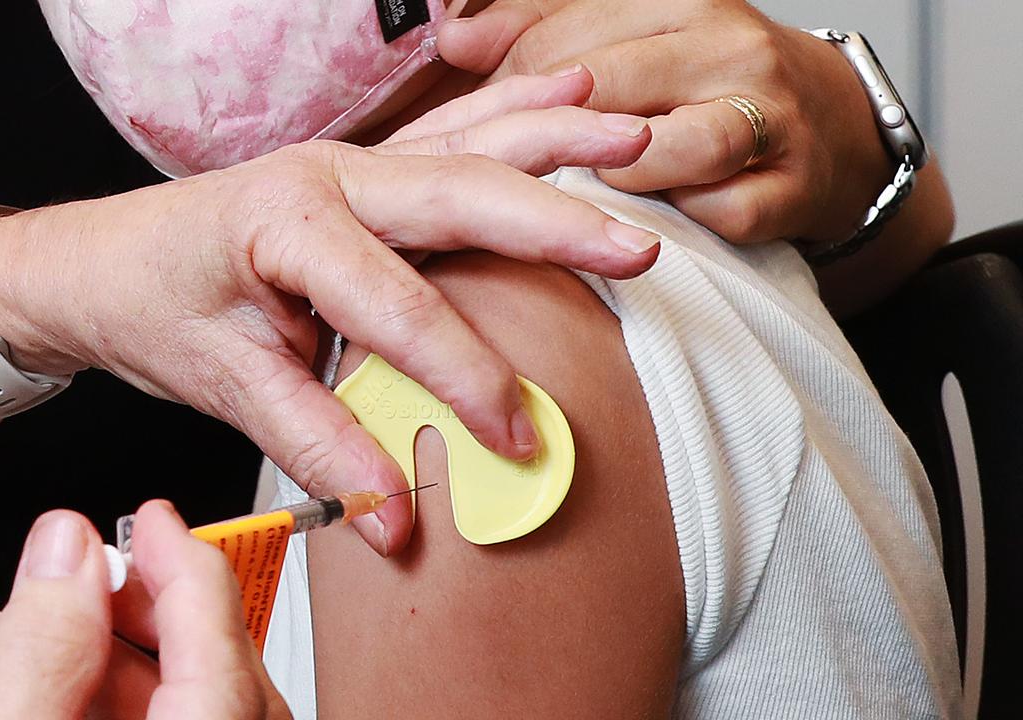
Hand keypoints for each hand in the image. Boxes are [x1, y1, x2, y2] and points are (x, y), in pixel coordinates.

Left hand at [0, 73, 657, 555]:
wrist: (94, 263)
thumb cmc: (149, 310)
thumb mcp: (223, 383)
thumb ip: (314, 442)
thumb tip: (393, 512)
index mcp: (287, 222)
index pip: (400, 308)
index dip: (466, 378)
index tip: (519, 438)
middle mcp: (326, 175)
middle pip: (460, 193)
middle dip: (555, 223)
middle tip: (636, 250)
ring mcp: (347, 163)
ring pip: (469, 141)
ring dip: (555, 138)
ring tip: (636, 136)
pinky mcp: (359, 173)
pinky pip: (450, 133)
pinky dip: (513, 112)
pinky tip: (566, 88)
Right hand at [0, 502, 288, 719]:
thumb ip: (42, 647)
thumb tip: (68, 546)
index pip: (222, 638)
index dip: (183, 560)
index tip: (155, 519)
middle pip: (219, 672)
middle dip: (146, 610)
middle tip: (91, 572)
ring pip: (191, 710)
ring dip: (113, 664)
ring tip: (33, 634)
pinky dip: (110, 711)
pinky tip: (39, 695)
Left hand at [438, 0, 894, 245]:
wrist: (831, 133)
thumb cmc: (706, 89)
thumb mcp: (631, 42)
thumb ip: (540, 33)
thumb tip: (453, 41)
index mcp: (680, 2)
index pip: (562, 38)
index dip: (510, 90)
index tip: (492, 125)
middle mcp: (728, 48)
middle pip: (602, 89)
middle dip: (549, 139)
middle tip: (517, 174)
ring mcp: (767, 118)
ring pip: (663, 150)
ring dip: (615, 179)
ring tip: (592, 191)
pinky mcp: (790, 189)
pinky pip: (715, 215)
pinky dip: (679, 224)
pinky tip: (658, 224)